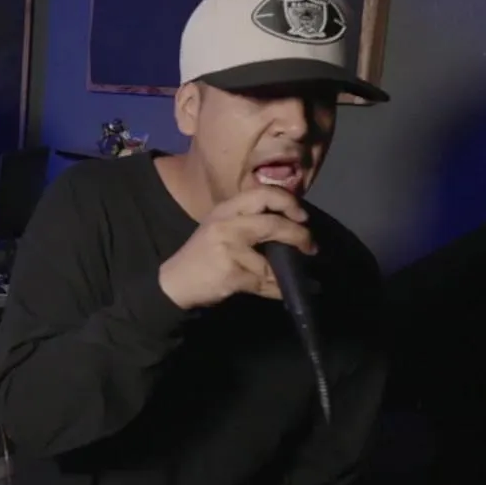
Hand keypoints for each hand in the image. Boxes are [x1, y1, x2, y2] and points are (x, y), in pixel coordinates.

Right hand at [158, 186, 315, 308]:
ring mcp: (228, 249)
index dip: (288, 202)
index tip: (302, 216)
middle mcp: (226, 224)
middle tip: (310, 247)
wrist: (175, 281)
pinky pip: (264, 283)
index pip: (263, 193)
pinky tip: (280, 291)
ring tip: (290, 277)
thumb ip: (248, 219)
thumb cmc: (202, 254)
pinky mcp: (231, 274)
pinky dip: (277, 290)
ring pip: (271, 261)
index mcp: (226, 209)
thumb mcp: (221, 226)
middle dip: (299, 236)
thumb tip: (291, 221)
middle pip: (274, 224)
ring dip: (287, 272)